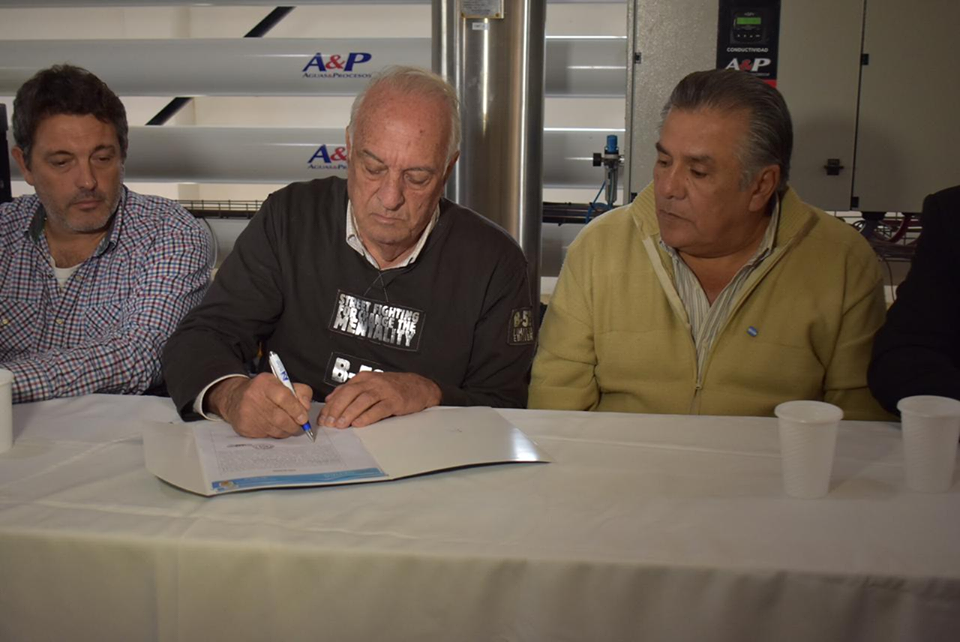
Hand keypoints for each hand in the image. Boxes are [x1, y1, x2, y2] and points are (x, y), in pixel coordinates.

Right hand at [207, 374, 312, 438]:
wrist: (234, 398)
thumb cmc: (263, 391)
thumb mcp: (282, 383)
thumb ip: (300, 392)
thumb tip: (306, 407)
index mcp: (265, 383)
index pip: (284, 397)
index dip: (297, 409)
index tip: (304, 417)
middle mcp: (253, 397)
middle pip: (281, 418)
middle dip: (294, 425)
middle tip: (300, 425)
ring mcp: (247, 413)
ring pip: (275, 430)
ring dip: (286, 431)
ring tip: (288, 426)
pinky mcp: (244, 427)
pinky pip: (266, 436)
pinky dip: (275, 434)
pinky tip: (274, 427)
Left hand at [320, 371, 441, 427]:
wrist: (419, 386)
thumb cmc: (393, 388)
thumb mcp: (371, 385)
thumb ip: (351, 391)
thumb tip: (330, 399)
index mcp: (364, 378)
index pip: (343, 390)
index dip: (331, 405)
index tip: (322, 418)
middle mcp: (373, 382)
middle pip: (350, 394)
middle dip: (337, 409)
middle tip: (328, 422)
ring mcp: (384, 391)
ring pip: (363, 400)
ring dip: (349, 413)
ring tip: (340, 425)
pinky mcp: (395, 401)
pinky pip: (379, 409)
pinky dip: (367, 416)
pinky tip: (359, 424)